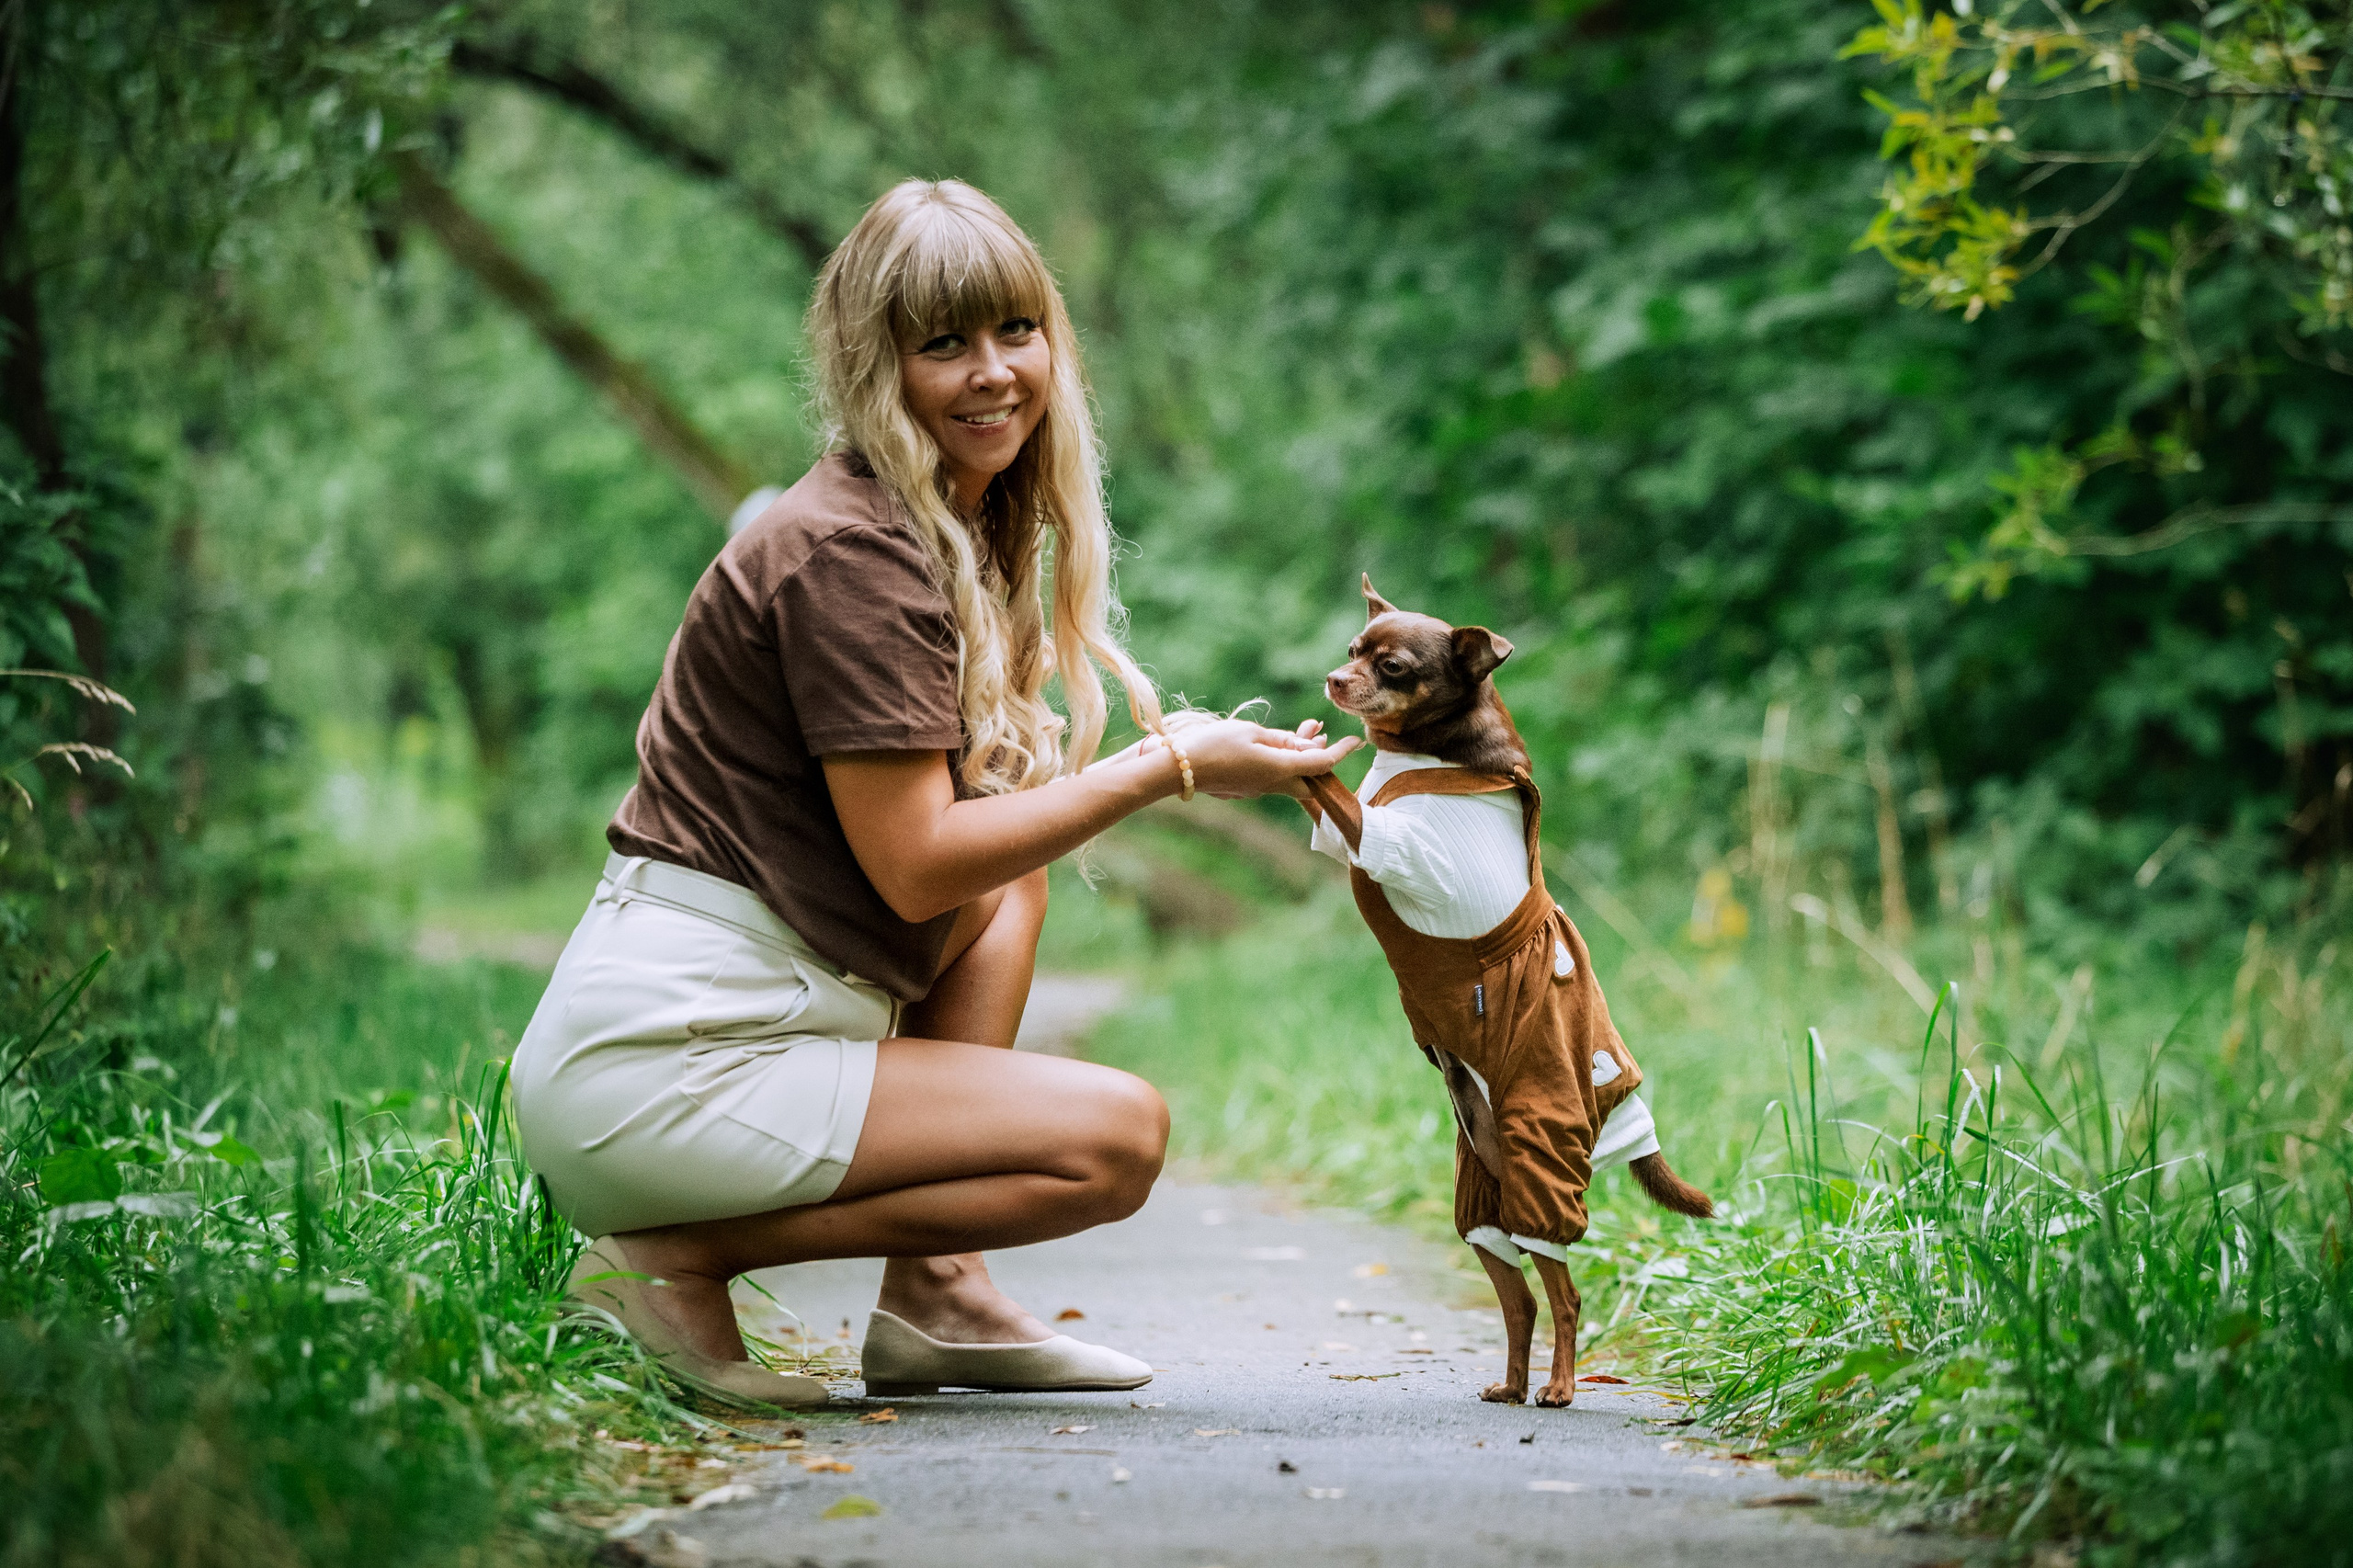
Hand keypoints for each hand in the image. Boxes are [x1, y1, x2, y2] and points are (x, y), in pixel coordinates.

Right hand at [1164, 718, 1359, 799]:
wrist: (1178, 769)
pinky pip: (1274, 778)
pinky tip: (1274, 746)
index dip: (1341, 752)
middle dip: (1320, 759)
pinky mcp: (1246, 790)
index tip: (1356, 741)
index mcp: (1280, 769)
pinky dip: (1282, 763)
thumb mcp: (1253, 733)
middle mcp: (1274, 785)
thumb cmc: (1214, 744)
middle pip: (1311, 779)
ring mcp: (1259, 791)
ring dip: (1300, 758)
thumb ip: (1284, 740)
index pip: (1322, 763)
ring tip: (1299, 732)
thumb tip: (1313, 746)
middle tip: (1317, 732)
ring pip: (1292, 779)